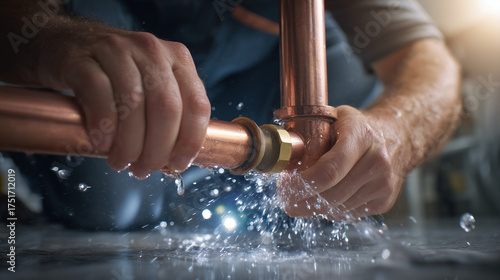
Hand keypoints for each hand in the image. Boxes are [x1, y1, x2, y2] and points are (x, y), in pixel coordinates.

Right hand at [36, 21, 210, 177]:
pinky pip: (98, 94)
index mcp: (178, 59)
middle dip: (157, 150)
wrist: (65, 43)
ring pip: (134, 104)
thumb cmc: (115, 73)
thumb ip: (169, 113)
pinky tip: (102, 143)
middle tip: (143, 169)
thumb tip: (174, 160)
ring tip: (120, 161)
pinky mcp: (82, 58)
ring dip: (129, 144)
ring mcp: (117, 50)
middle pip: (167, 108)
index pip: (197, 105)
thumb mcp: (152, 84)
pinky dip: (103, 126)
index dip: (190, 142)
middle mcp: (152, 51)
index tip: (177, 166)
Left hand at [278, 105, 406, 219]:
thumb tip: (277, 159)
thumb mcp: (334, 118)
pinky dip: (331, 209)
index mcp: (361, 135)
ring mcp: (384, 184)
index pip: (329, 170)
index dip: (302, 185)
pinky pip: (348, 214)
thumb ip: (308, 134)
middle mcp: (377, 161)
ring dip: (314, 207)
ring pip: (337, 209)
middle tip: (286, 198)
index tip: (285, 187)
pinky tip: (326, 196)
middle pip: (330, 195)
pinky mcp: (385, 201)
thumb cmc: (357, 126)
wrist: (399, 135)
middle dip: (301, 201)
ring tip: (303, 196)